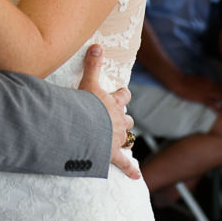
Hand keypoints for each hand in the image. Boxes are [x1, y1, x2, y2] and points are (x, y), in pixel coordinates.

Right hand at [77, 44, 138, 179]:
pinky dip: (131, 170)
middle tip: (118, 119)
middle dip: (124, 118)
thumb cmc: (85, 105)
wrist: (85, 128)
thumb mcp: (88, 82)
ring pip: (127, 137)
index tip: (122, 94)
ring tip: (122, 139)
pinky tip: (136, 175)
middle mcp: (118, 121)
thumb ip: (92, 64)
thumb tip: (97, 44)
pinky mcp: (113, 154)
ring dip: (125, 137)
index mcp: (113, 104)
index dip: (122, 95)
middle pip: (127, 118)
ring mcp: (117, 138)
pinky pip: (124, 164)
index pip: (122, 96)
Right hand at [167, 74, 221, 111]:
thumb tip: (203, 81)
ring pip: (221, 98)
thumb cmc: (185, 80)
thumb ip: (201, 80)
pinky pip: (213, 104)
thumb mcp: (196, 78)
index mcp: (209, 81)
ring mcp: (207, 92)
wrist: (179, 81)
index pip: (221, 87)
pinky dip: (218, 108)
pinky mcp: (202, 98)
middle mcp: (211, 86)